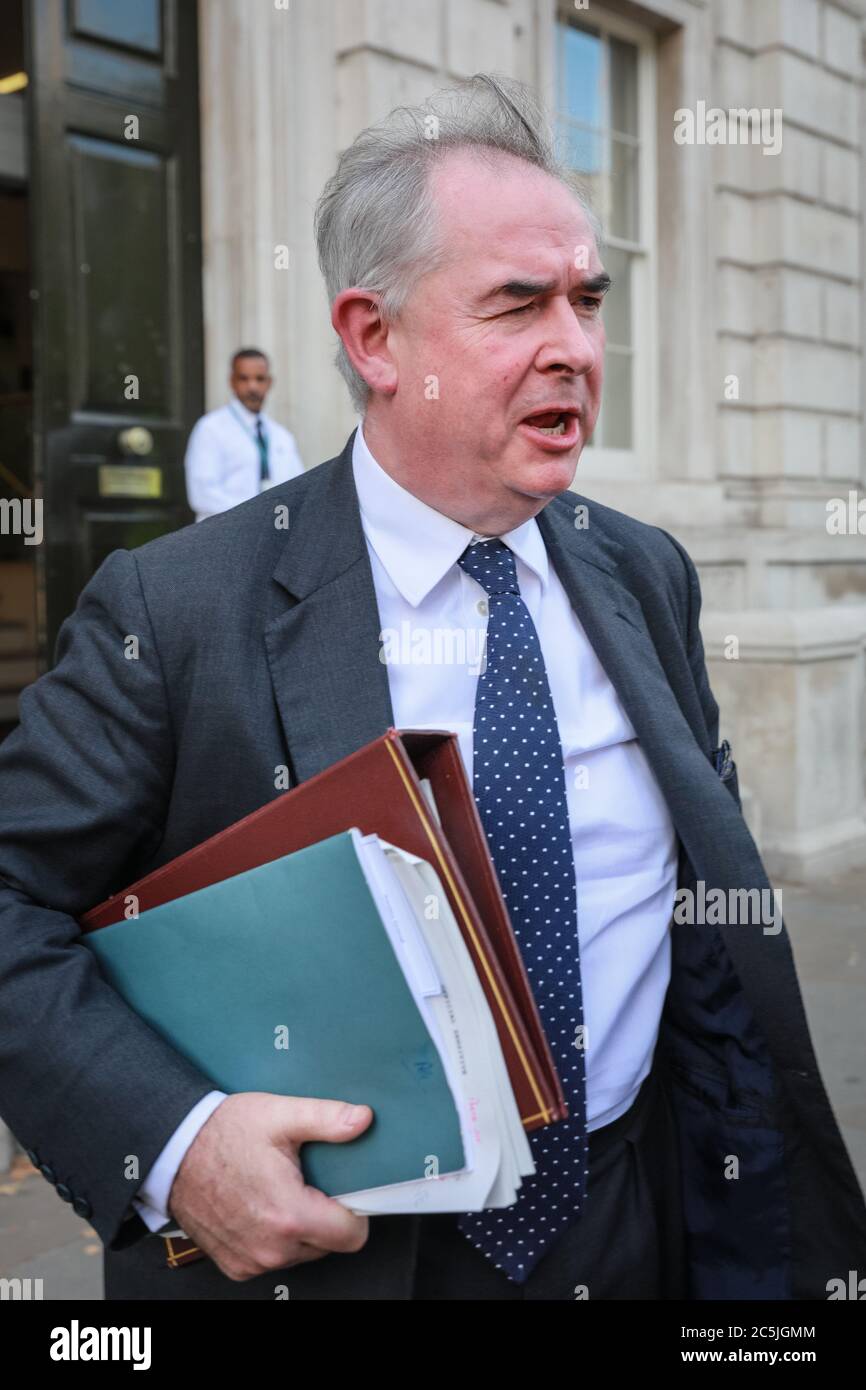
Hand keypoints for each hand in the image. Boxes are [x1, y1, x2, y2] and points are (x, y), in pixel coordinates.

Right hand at [167, 1092, 371, 1280]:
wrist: (172, 1152)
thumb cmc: (221, 1133)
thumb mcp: (278, 1114)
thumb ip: (326, 1118)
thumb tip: (362, 1121)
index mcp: (288, 1215)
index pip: (352, 1236)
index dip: (355, 1209)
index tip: (345, 1189)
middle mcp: (271, 1248)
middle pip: (328, 1244)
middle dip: (325, 1214)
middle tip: (306, 1181)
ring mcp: (251, 1261)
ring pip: (302, 1253)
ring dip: (300, 1227)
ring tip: (280, 1190)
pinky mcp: (236, 1266)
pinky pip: (274, 1258)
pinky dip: (275, 1237)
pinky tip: (261, 1206)